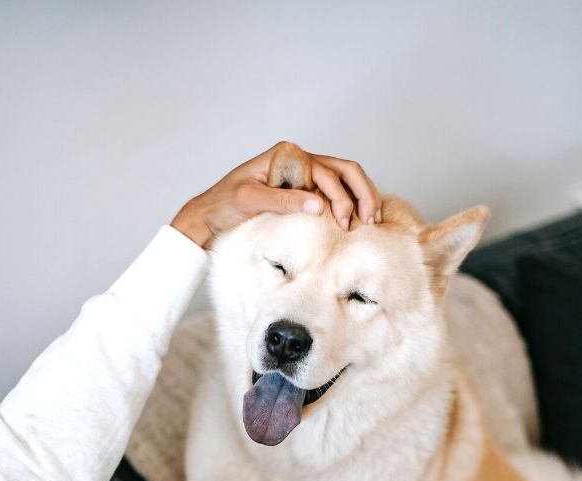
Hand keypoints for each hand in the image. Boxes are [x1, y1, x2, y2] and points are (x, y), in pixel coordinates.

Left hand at [171, 142, 382, 247]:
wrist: (209, 216)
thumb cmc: (224, 205)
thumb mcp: (250, 200)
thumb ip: (283, 200)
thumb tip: (319, 204)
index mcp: (287, 156)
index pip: (327, 171)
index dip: (341, 196)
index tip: (344, 222)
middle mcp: (298, 161)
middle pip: (344, 170)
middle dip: (362, 193)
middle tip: (370, 220)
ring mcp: (302, 175)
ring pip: (344, 179)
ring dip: (361, 197)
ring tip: (372, 219)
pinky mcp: (302, 191)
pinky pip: (334, 192)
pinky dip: (350, 203)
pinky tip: (359, 218)